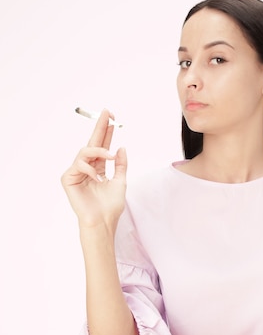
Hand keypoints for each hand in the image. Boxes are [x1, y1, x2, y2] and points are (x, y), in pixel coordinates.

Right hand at [61, 109, 126, 229]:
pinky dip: (89, 170)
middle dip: (100, 127)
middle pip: (92, 143)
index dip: (107, 132)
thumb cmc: (110, 206)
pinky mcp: (68, 178)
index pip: (103, 146)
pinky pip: (78, 165)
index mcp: (98, 168)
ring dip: (99, 151)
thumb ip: (120, 164)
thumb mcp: (120, 181)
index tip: (112, 118)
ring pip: (85, 152)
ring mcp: (77, 172)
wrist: (102, 221)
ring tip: (110, 156)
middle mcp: (87, 168)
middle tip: (107, 113)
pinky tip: (97, 179)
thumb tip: (121, 147)